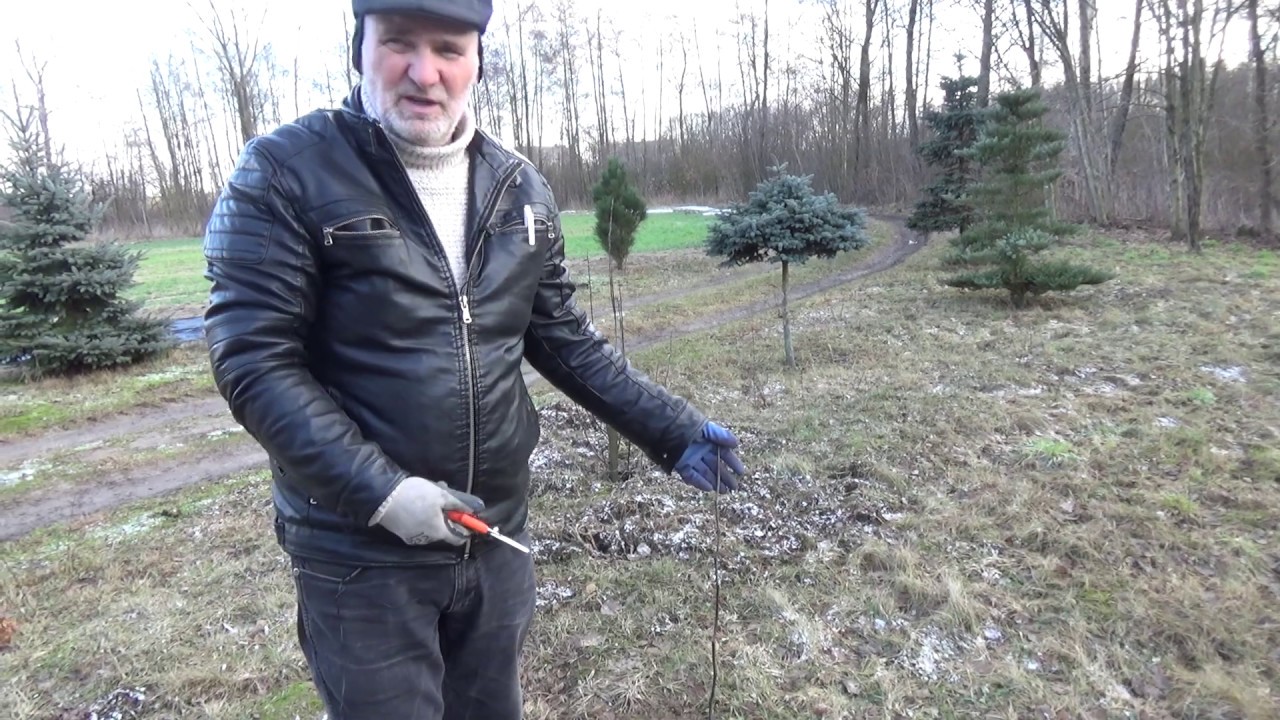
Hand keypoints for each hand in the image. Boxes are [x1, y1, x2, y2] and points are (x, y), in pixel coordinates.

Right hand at [368, 476, 485, 545]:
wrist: (382, 496)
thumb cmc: (415, 495)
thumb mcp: (441, 495)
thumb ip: (459, 504)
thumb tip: (475, 510)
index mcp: (438, 532)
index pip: (458, 538)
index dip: (466, 527)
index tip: (468, 516)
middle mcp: (426, 539)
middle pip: (444, 529)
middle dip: (448, 514)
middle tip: (447, 496)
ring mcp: (412, 537)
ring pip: (431, 525)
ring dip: (435, 513)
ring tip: (432, 494)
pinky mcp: (401, 531)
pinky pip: (418, 525)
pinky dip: (423, 515)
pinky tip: (419, 501)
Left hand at [675, 421, 745, 492]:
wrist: (670, 426)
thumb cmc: (690, 425)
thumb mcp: (708, 429)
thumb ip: (721, 436)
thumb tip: (737, 443)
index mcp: (708, 441)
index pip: (723, 454)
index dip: (732, 463)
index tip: (741, 472)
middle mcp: (701, 451)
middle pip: (715, 466)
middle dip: (725, 476)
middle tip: (734, 487)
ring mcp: (691, 459)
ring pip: (705, 473)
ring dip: (714, 482)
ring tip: (724, 491)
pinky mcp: (681, 465)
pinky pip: (691, 475)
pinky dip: (700, 482)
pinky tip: (709, 488)